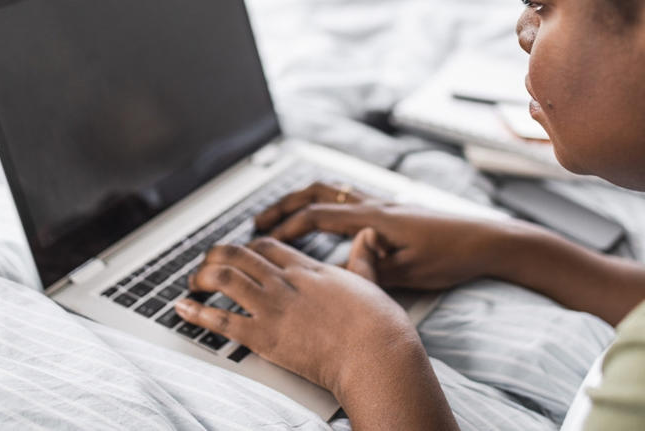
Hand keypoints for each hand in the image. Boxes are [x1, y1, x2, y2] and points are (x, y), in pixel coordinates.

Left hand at [174, 238, 414, 394]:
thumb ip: (363, 258)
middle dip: (215, 256)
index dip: (247, 247)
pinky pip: (221, 320)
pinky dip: (197, 313)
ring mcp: (272, 307)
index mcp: (308, 269)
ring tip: (192, 284)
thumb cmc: (377, 325)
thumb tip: (368, 237)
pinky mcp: (264, 337)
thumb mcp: (371, 281)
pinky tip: (183, 308)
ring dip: (201, 278)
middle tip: (206, 265)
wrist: (375, 355)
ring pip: (223, 278)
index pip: (266, 246)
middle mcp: (285, 281)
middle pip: (237, 254)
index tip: (239, 253)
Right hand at [256, 183, 511, 289]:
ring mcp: (383, 204)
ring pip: (332, 192)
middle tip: (260, 222)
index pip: (317, 215)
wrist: (487, 240)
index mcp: (373, 218)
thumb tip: (338, 269)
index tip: (265, 239)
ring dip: (303, 201)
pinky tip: (323, 220)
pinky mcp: (392, 210)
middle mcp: (374, 204)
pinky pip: (347, 199)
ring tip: (283, 218)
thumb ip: (370, 268)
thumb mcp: (408, 271)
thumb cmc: (452, 255)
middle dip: (284, 206)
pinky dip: (325, 204)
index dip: (287, 226)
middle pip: (317, 193)